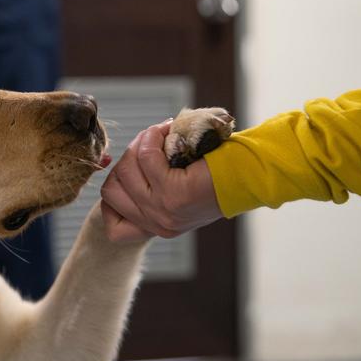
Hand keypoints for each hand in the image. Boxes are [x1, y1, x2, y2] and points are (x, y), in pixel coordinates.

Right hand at [100, 121, 222, 242]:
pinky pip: (146, 158)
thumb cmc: (215, 174)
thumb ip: (147, 189)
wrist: (249, 172)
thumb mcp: (174, 192)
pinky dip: (152, 138)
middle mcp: (158, 224)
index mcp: (157, 228)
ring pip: (124, 171)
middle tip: (150, 144)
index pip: (112, 226)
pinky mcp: (174, 194)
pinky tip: (167, 132)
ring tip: (160, 135)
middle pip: (111, 190)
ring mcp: (163, 211)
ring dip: (140, 144)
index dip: (113, 198)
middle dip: (126, 160)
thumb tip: (118, 166)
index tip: (129, 178)